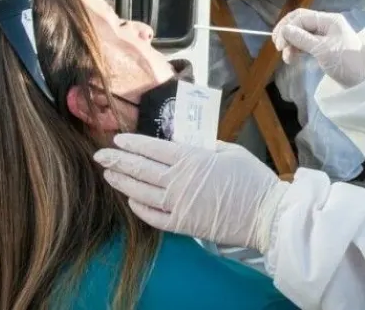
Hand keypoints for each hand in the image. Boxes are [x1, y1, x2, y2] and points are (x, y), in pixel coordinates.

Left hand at [95, 135, 288, 251]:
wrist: (264, 214)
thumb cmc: (251, 178)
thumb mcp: (229, 151)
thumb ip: (204, 145)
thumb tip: (185, 141)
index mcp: (191, 158)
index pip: (152, 148)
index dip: (132, 143)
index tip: (117, 140)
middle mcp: (178, 181)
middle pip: (140, 169)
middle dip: (117, 161)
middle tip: (100, 156)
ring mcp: (177, 205)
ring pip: (140, 192)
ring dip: (122, 182)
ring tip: (108, 175)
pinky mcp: (181, 224)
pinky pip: (152, 216)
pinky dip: (139, 208)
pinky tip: (131, 200)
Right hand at [272, 9, 364, 86]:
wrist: (363, 81)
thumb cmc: (346, 63)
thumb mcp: (323, 50)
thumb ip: (302, 39)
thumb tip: (284, 30)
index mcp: (329, 20)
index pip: (301, 17)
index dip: (287, 27)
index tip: (279, 44)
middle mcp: (326, 24)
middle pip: (300, 23)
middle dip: (287, 34)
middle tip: (279, 48)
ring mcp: (325, 36)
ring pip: (301, 34)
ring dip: (291, 43)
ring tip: (287, 58)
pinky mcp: (324, 47)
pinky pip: (306, 43)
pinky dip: (297, 49)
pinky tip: (292, 57)